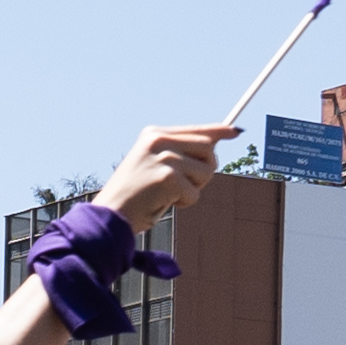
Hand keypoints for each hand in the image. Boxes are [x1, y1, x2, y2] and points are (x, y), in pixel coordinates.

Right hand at [104, 121, 229, 228]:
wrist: (110, 214)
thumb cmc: (132, 195)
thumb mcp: (152, 164)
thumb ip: (178, 153)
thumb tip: (213, 145)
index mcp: (154, 134)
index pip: (196, 130)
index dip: (218, 131)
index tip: (235, 132)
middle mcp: (160, 141)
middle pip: (208, 149)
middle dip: (204, 170)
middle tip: (184, 185)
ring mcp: (164, 158)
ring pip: (206, 172)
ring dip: (194, 188)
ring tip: (168, 193)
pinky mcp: (168, 178)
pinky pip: (195, 193)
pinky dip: (184, 203)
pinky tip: (163, 203)